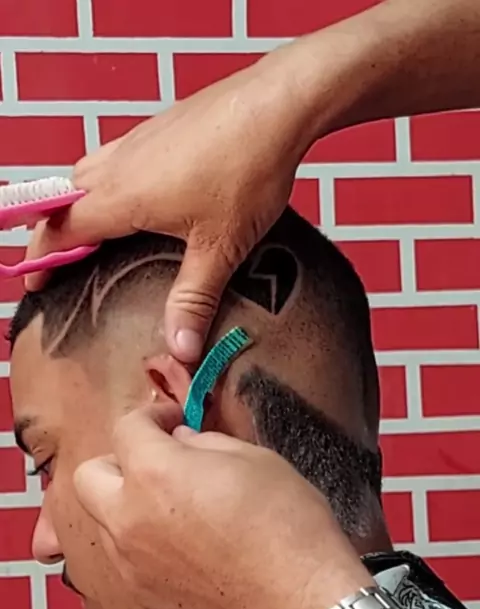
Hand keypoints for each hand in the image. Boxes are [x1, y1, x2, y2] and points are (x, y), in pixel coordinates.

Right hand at [25, 45, 314, 362]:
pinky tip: (135, 197)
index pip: (59, 229)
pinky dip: (105, 182)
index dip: (42, 258)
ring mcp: (138, 141)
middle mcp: (119, 164)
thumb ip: (193, 299)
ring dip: (77, 204)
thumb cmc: (248, 169)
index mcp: (122, 196)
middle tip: (59, 263)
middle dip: (52, 231)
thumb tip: (180, 348)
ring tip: (91, 235)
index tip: (35, 282)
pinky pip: (114, 157)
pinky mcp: (159, 128)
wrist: (277, 104)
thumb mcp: (220, 247)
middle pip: (63, 199)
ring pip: (86, 174)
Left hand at [73, 403, 370, 608]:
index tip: (172, 422)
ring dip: (129, 507)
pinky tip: (186, 552)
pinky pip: (127, 564)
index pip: (126, 428)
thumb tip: (183, 443)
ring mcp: (131, 567)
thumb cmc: (290, 531)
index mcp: (154, 474)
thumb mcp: (256, 460)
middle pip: (89, 477)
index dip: (151, 416)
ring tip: (176, 511)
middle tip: (157, 462)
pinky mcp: (145, 602)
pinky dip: (144, 549)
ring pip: (105, 523)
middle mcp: (129, 520)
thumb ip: (206, 444)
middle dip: (119, 462)